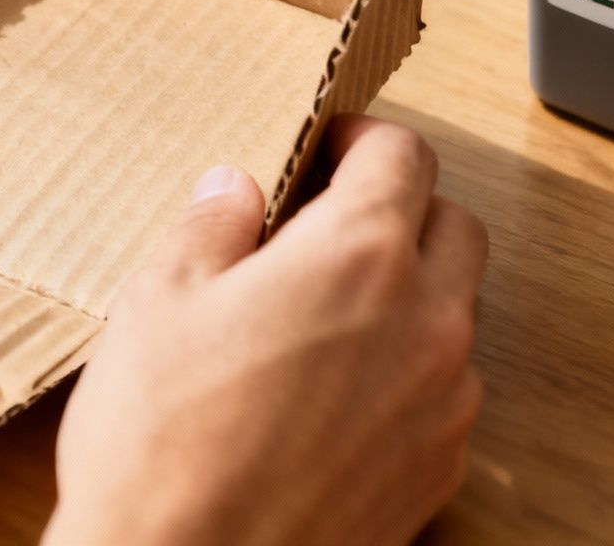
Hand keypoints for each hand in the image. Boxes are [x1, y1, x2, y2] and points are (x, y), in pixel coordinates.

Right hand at [45, 115, 488, 545]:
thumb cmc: (163, 447)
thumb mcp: (157, 303)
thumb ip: (210, 227)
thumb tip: (233, 190)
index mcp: (360, 257)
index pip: (404, 157)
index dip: (364, 138)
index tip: (328, 148)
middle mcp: (426, 323)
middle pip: (453, 227)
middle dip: (402, 209)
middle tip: (329, 222)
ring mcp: (442, 406)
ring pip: (455, 314)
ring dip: (408, 295)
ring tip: (323, 316)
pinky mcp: (436, 476)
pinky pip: (442, 395)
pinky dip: (404, 374)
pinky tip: (331, 396)